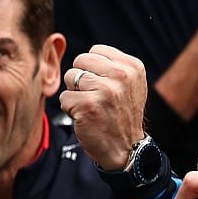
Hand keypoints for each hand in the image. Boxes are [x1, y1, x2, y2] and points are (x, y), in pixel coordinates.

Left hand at [62, 45, 150, 170]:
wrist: (127, 150)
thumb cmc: (122, 115)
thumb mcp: (129, 85)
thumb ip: (112, 65)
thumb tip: (80, 49)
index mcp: (133, 67)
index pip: (96, 50)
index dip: (94, 69)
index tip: (107, 86)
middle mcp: (121, 76)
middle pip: (80, 61)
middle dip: (83, 79)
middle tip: (98, 98)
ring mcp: (105, 91)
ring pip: (70, 78)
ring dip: (76, 94)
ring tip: (93, 107)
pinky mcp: (88, 106)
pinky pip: (64, 97)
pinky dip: (71, 110)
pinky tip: (87, 118)